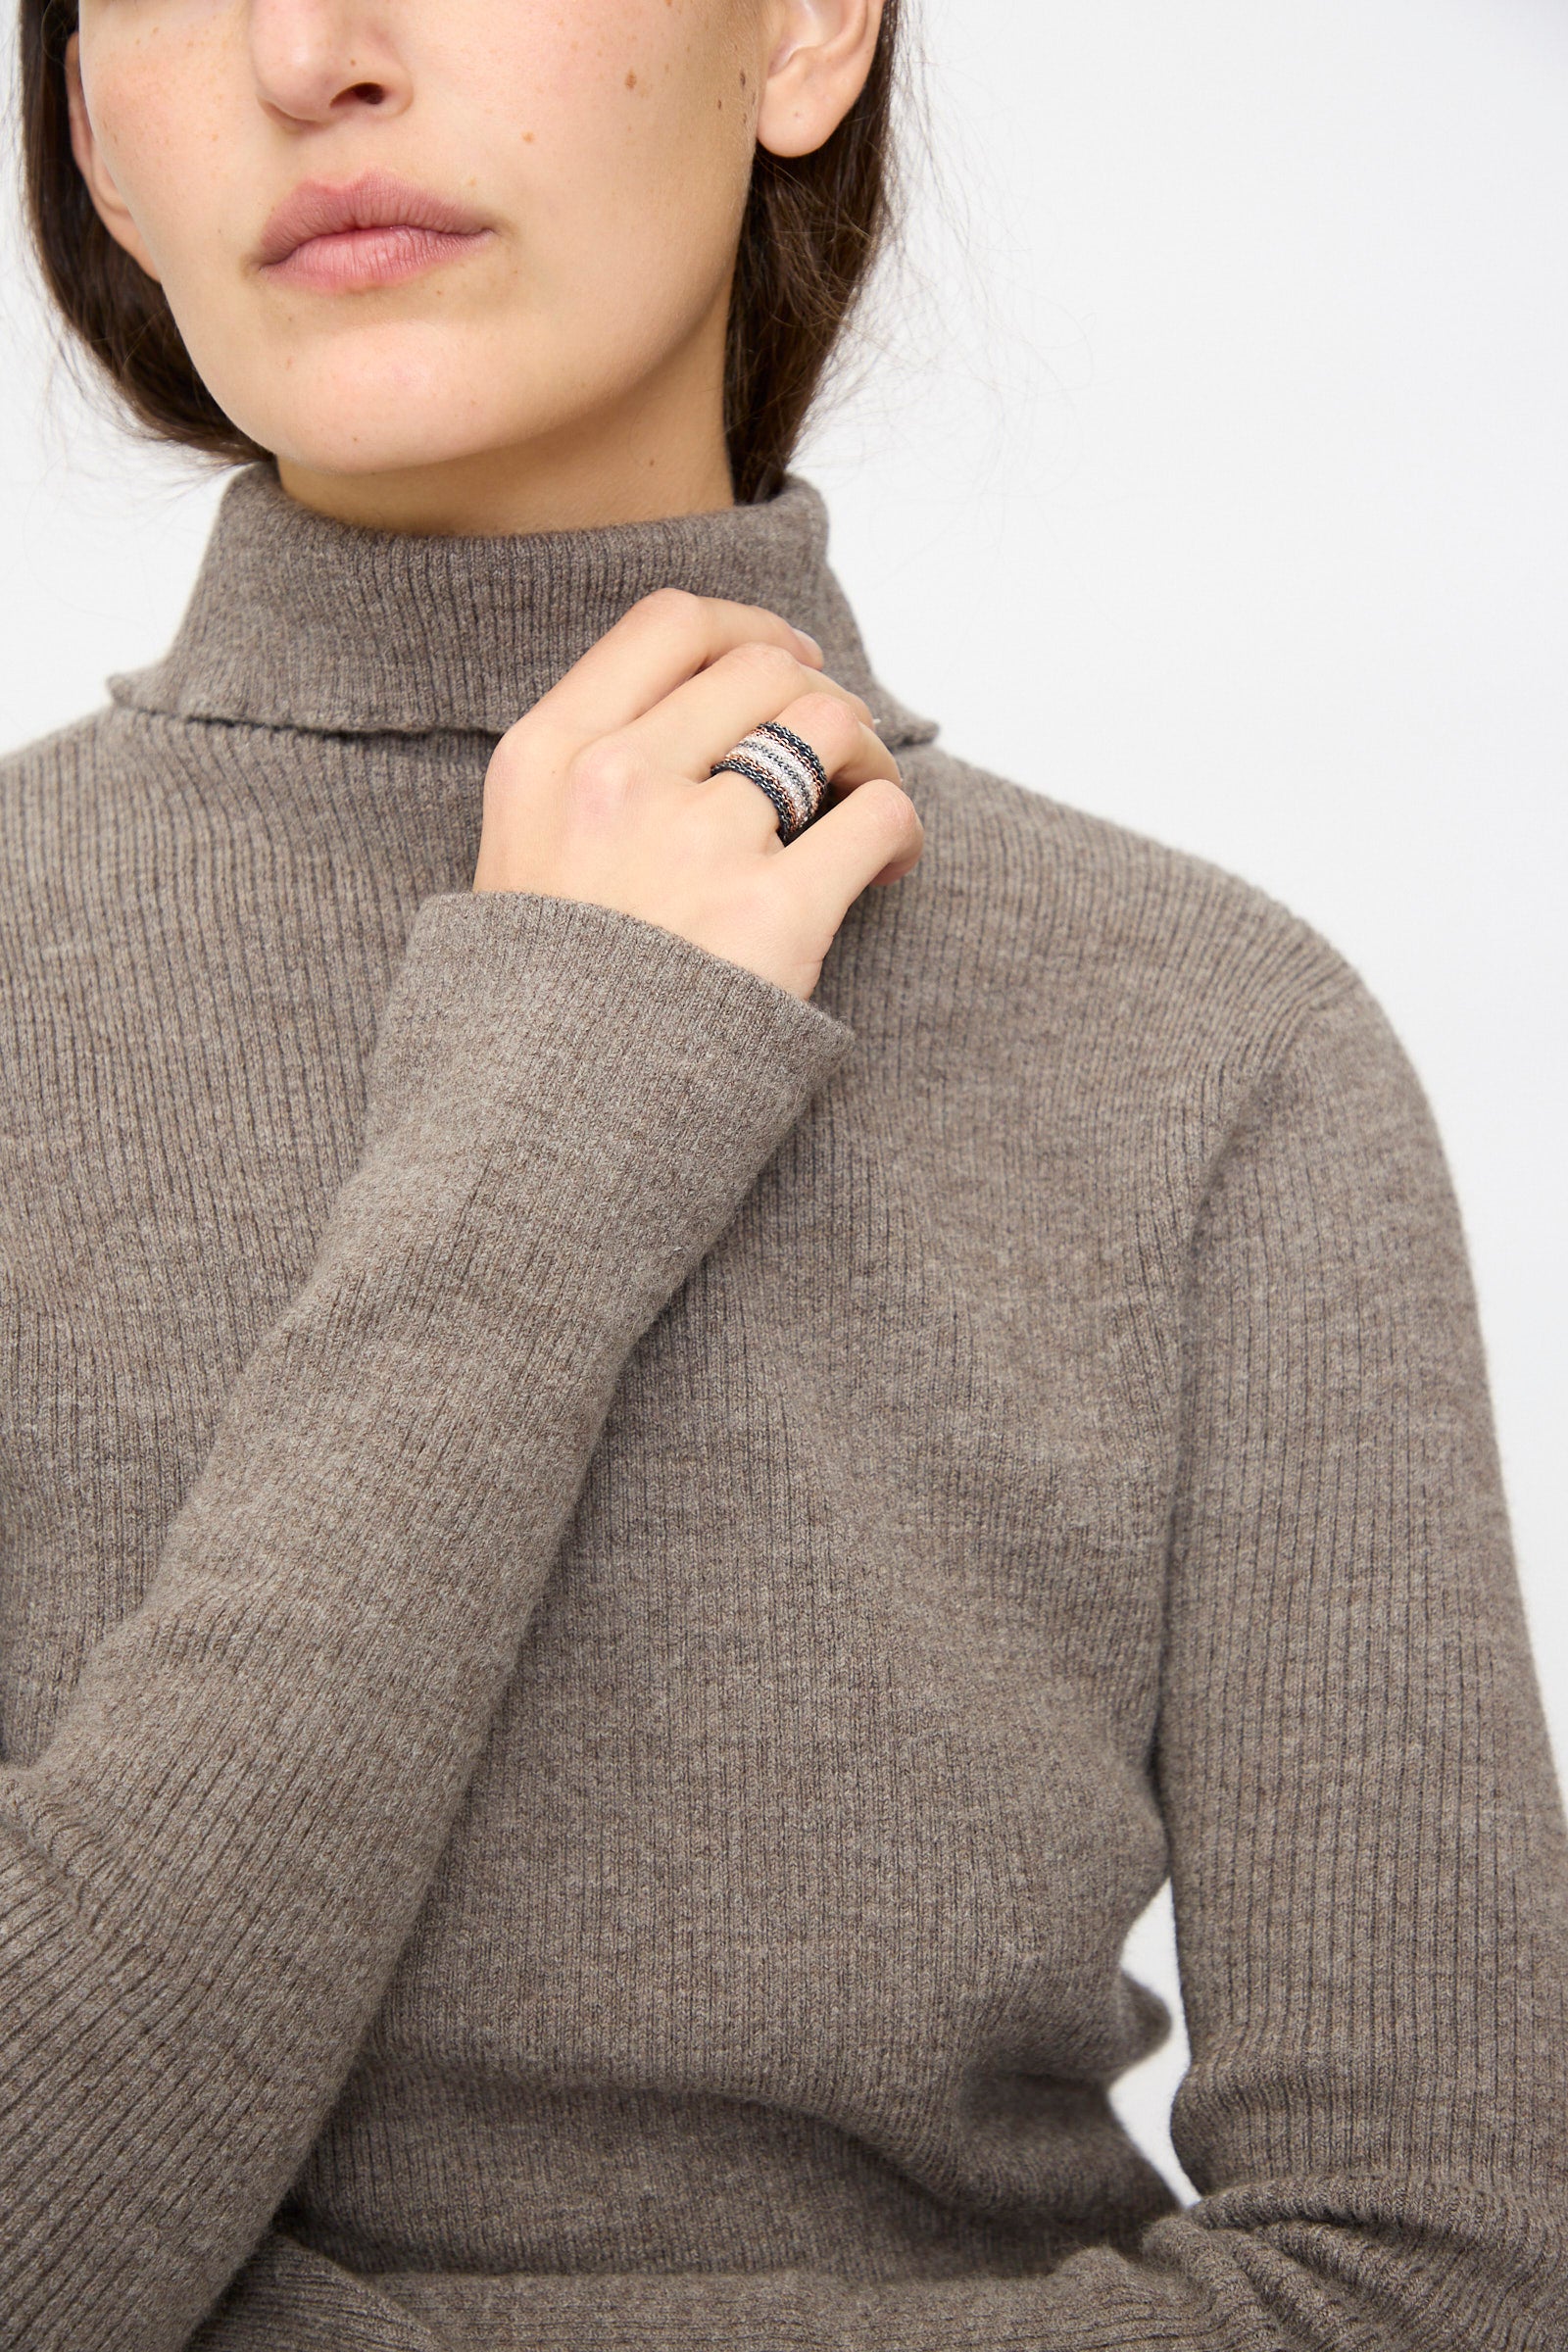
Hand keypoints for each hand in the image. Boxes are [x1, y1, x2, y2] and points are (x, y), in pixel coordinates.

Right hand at [472, 589, 923, 1001]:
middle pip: (763, 670)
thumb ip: (577, 790)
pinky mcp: (770, 913)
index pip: (670, 627)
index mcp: (544, 758)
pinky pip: (877, 817)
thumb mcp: (511, 869)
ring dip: (867, 755)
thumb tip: (683, 732)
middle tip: (840, 751)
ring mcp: (695, 842)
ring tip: (867, 803)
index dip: (750, 629)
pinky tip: (888, 866)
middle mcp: (616, 779)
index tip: (786, 659)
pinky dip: (900, 828)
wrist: (535, 1135)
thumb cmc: (530, 1020)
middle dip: (820, 697)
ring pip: (828, 726)